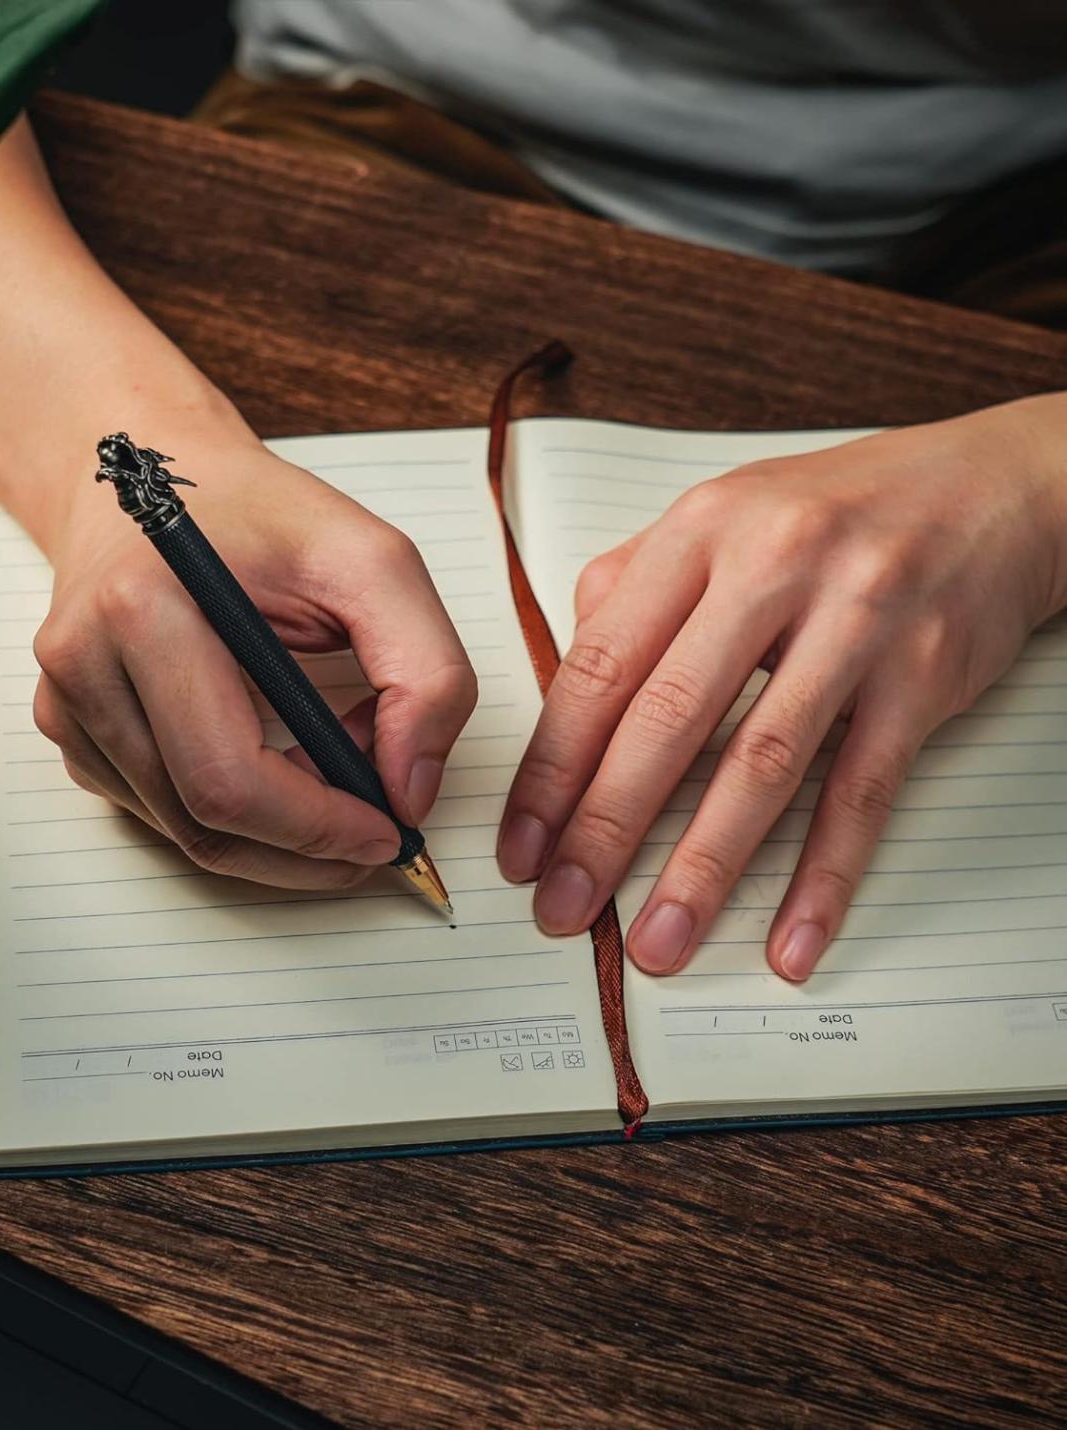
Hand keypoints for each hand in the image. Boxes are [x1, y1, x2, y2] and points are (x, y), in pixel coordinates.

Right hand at [32, 427, 476, 888]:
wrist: (152, 478)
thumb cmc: (255, 513)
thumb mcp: (372, 561)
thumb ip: (426, 674)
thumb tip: (410, 792)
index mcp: (142, 610)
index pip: (229, 780)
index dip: (319, 829)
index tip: (388, 832)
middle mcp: (84, 664)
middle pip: (203, 823)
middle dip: (305, 849)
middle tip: (374, 835)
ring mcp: (65, 705)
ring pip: (183, 833)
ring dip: (274, 833)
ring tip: (332, 777)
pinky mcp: (70, 730)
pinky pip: (161, 813)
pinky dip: (231, 815)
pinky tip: (276, 769)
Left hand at [497, 395, 1066, 978]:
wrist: (992, 487)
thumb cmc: (834, 511)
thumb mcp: (719, 516)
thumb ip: (631, 590)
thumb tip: (564, 685)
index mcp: (700, 532)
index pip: (601, 666)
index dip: (552, 765)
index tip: (520, 844)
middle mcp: (773, 569)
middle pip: (667, 720)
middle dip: (604, 829)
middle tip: (563, 907)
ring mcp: (856, 623)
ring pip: (763, 766)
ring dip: (703, 870)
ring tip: (659, 943)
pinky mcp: (924, 677)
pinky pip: (864, 793)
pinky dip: (824, 877)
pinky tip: (790, 942)